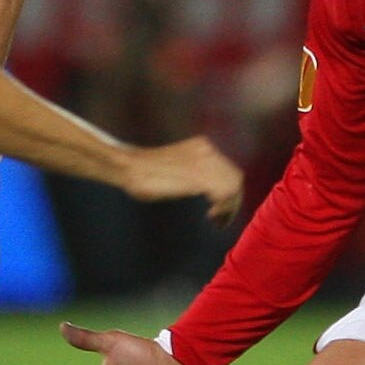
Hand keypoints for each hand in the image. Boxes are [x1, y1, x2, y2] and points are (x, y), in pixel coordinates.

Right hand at [123, 135, 245, 224]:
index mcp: (202, 146)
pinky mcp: (198, 175)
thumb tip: (210, 190)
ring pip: (232, 186)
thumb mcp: (178, 166)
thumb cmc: (147, 171)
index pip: (229, 170)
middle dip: (232, 201)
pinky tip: (212, 215)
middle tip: (220, 218)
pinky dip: (223, 207)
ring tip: (216, 219)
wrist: (130, 166)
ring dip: (228, 206)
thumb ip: (196, 173)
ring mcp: (203, 162)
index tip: (218, 207)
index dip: (229, 191)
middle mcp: (207, 150)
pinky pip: (223, 192)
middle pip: (234, 178)